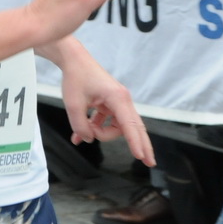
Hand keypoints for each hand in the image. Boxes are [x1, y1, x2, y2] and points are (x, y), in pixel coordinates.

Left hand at [59, 48, 154, 165]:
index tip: (141, 157)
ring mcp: (117, 102)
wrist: (74, 61)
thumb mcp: (73, 105)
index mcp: (117, 98)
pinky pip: (108, 122)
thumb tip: (88, 139)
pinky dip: (96, 128)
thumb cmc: (75, 78)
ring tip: (83, 130)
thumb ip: (81, 126)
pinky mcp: (110, 103)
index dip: (135, 143)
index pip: (129, 125)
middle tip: (149, 163)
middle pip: (135, 127)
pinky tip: (81, 133)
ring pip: (117, 127)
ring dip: (101, 133)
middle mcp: (122, 100)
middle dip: (140, 145)